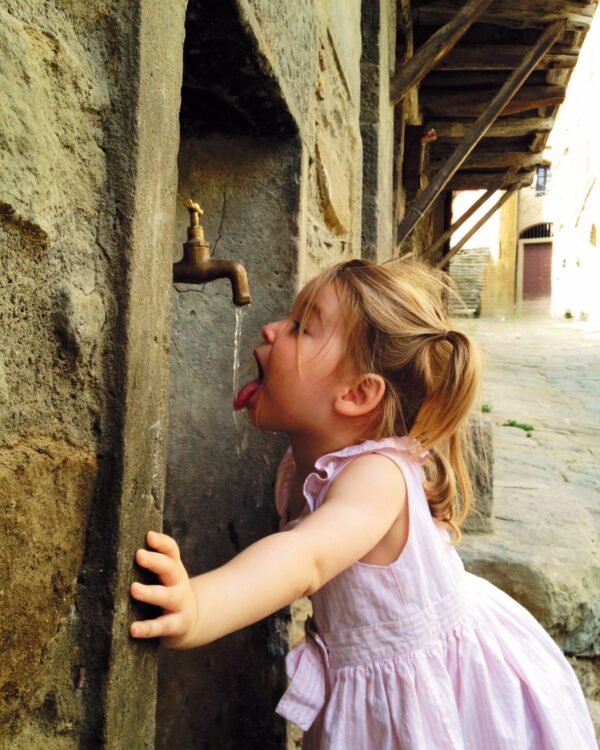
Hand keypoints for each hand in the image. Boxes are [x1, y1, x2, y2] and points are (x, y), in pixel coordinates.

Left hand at [130, 531, 197, 647]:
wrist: (189, 619)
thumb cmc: (165, 593)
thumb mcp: (163, 577)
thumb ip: (148, 567)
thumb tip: (111, 554)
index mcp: (174, 568)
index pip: (171, 550)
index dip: (161, 542)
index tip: (148, 535)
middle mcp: (179, 582)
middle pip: (170, 568)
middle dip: (155, 561)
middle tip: (139, 555)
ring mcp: (180, 603)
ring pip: (167, 596)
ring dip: (151, 592)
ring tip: (134, 589)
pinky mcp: (178, 624)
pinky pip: (162, 626)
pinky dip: (148, 628)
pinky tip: (133, 629)